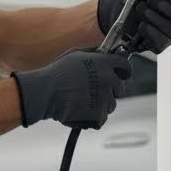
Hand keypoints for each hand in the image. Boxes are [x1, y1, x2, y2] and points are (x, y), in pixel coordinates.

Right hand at [13, 50, 131, 129]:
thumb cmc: (56, 73)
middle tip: (95, 91)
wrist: (45, 93)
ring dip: (101, 104)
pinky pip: (102, 117)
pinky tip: (81, 111)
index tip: (121, 75)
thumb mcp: (75, 55)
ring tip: (83, 102)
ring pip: (111, 104)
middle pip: (120, 87)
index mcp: (104, 63)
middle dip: (110, 89)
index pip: (125, 66)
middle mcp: (108, 80)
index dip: (123, 71)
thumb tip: (104, 53)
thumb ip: (93, 53)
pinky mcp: (98, 114)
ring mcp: (104, 98)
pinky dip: (93, 117)